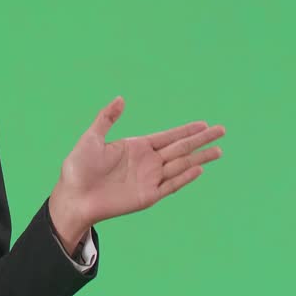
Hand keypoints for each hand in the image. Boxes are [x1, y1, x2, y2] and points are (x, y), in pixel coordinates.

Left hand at [53, 96, 224, 230]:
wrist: (74, 196)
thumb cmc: (78, 167)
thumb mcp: (92, 138)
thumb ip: (107, 118)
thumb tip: (120, 99)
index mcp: (136, 147)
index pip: (168, 136)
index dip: (186, 130)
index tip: (204, 124)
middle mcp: (147, 162)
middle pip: (180, 148)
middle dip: (201, 140)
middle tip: (221, 130)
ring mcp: (149, 179)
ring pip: (180, 165)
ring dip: (200, 157)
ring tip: (219, 150)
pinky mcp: (147, 196)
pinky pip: (170, 185)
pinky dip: (184, 177)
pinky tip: (198, 168)